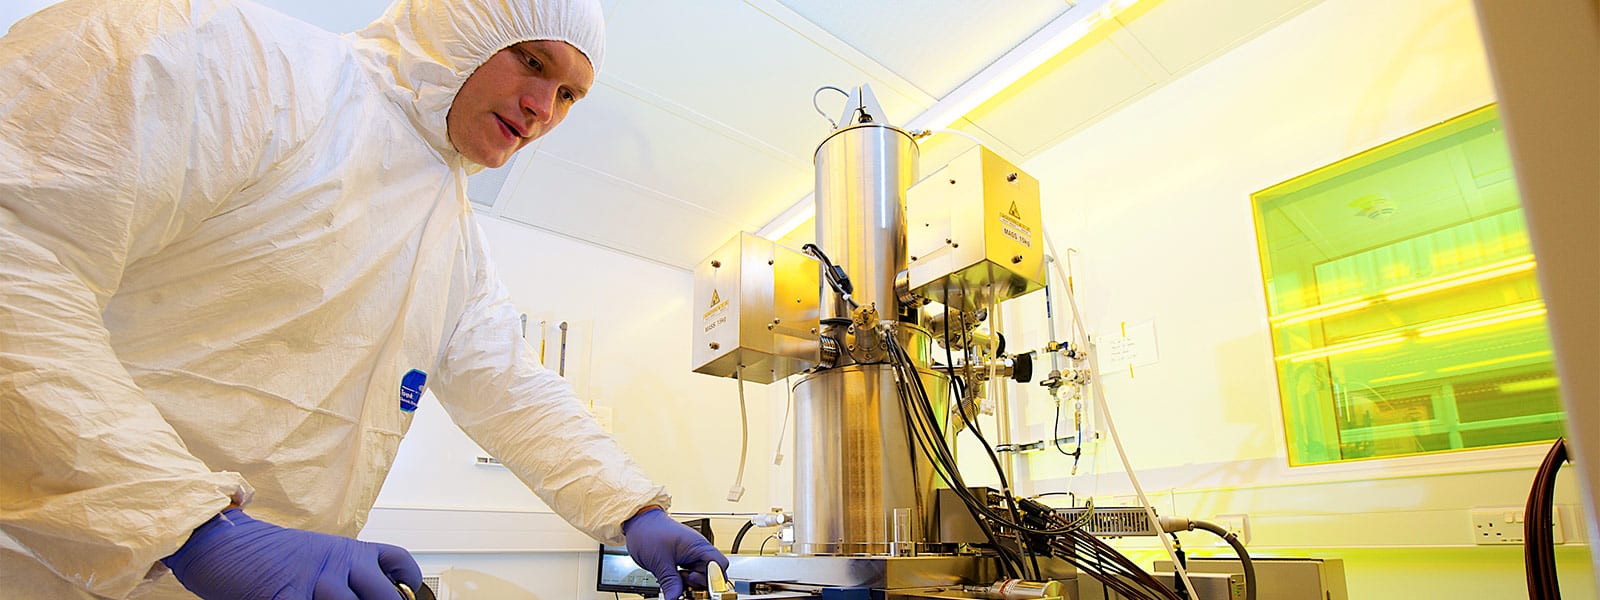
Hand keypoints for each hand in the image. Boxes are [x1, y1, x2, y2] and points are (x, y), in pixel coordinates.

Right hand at [162, 508, 421, 599]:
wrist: (223, 542)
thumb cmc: (267, 554)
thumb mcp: (317, 554)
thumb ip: (344, 572)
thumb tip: (367, 593)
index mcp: (348, 552)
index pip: (398, 562)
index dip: (409, 581)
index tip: (408, 593)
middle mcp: (338, 564)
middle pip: (383, 596)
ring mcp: (315, 581)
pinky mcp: (287, 596)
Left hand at [622, 508, 728, 598]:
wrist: (637, 522)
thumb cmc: (649, 531)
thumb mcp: (659, 562)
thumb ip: (670, 582)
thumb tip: (674, 598)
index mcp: (698, 546)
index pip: (719, 565)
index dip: (714, 579)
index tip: (701, 587)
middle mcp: (697, 551)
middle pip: (710, 573)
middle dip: (700, 583)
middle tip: (685, 585)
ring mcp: (690, 555)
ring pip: (699, 576)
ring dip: (690, 583)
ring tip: (677, 581)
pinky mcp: (682, 560)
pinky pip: (689, 574)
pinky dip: (683, 581)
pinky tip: (674, 581)